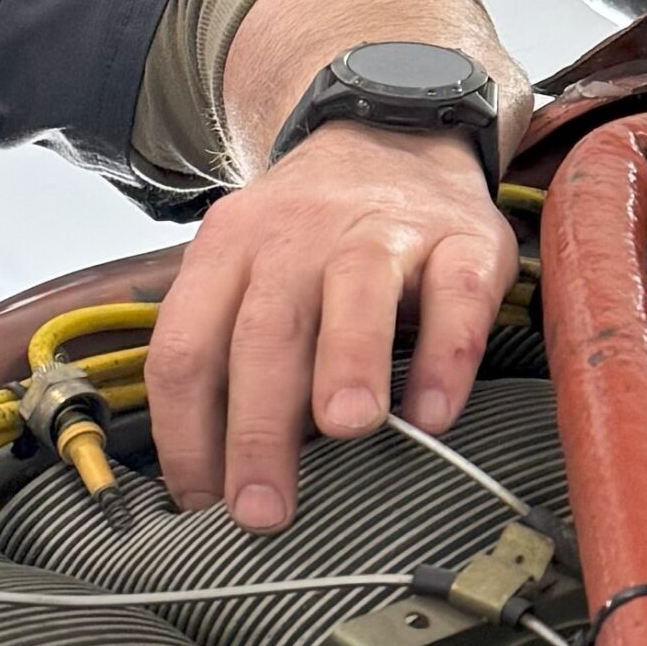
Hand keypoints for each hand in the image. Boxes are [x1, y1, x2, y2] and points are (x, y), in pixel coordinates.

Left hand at [145, 122, 516, 532]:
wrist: (388, 135)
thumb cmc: (307, 239)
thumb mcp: (245, 270)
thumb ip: (225, 354)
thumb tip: (210, 484)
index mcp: (226, 250)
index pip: (185, 346)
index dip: (184, 432)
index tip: (200, 505)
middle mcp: (296, 237)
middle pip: (264, 332)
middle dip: (259, 428)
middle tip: (262, 510)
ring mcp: (381, 233)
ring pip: (355, 294)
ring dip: (347, 363)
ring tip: (346, 431)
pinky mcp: (462, 242)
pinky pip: (454, 295)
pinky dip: (445, 353)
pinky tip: (435, 412)